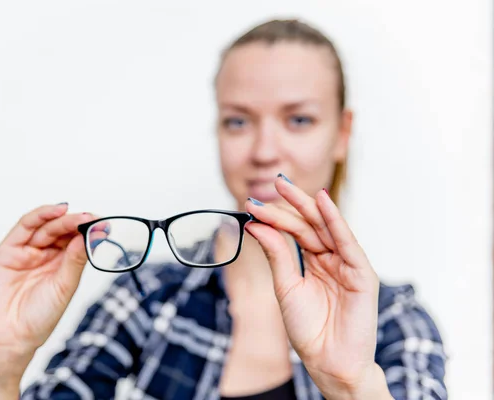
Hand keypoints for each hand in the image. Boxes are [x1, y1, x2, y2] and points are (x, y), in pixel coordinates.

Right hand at [0, 203, 94, 380]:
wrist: (9, 338)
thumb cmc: (38, 318)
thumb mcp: (64, 287)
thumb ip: (75, 261)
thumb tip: (90, 237)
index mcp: (60, 265)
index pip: (75, 241)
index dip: (89, 231)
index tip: (104, 226)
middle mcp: (44, 256)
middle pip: (62, 231)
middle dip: (77, 223)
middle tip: (92, 219)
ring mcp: (26, 252)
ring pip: (46, 226)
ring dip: (62, 218)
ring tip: (79, 216)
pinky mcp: (8, 251)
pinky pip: (24, 227)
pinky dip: (41, 215)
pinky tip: (58, 210)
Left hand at [245, 178, 391, 398]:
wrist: (328, 362)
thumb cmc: (309, 330)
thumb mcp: (285, 286)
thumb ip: (277, 254)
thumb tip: (257, 225)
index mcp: (315, 263)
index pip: (295, 232)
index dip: (275, 217)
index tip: (252, 204)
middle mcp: (332, 259)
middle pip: (310, 224)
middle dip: (291, 203)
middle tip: (272, 184)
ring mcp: (347, 265)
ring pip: (326, 228)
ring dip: (307, 205)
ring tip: (286, 187)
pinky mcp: (362, 273)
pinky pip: (347, 242)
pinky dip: (335, 221)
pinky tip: (322, 202)